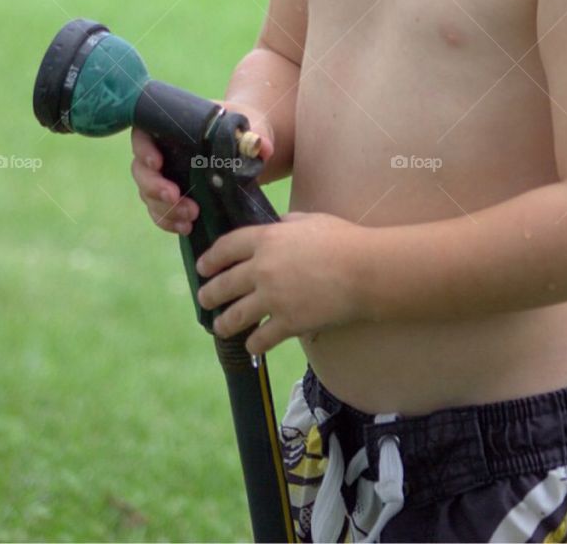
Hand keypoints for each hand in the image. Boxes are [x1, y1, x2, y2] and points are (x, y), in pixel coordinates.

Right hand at [130, 106, 272, 234]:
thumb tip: (262, 148)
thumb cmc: (242, 129)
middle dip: (154, 187)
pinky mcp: (173, 196)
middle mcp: (162, 150)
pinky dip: (169, 221)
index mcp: (172, 126)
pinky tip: (185, 227)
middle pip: (141, 170)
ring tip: (190, 217)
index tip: (157, 162)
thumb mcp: (251, 126)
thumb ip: (256, 136)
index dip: (144, 149)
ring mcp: (165, 175)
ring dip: (165, 209)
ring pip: (149, 195)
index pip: (144, 134)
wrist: (247, 147)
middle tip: (174, 197)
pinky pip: (161, 211)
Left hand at [196, 211, 364, 354]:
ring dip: (223, 323)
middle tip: (204, 299)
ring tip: (220, 326)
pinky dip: (253, 344)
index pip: (226, 248)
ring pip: (234, 315)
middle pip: (223, 284)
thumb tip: (279, 226)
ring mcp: (272, 298)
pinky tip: (251, 346)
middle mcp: (262, 269)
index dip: (210, 259)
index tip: (203, 267)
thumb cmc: (342, 240)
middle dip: (209, 294)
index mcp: (266, 240)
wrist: (363, 270)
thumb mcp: (310, 220)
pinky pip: (260, 338)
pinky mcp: (287, 323)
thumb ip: (288, 223)